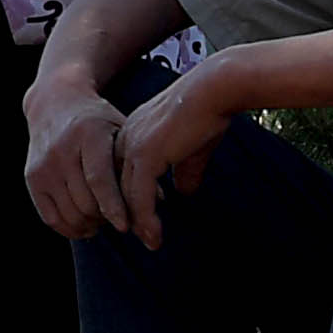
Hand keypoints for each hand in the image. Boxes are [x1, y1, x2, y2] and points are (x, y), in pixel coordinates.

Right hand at [21, 74, 137, 240]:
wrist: (54, 103)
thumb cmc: (98, 122)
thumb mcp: (120, 132)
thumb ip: (135, 165)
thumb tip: (156, 201)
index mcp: (87, 134)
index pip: (99, 180)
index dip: (114, 207)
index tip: (125, 226)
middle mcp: (60, 149)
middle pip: (85, 201)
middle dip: (105, 218)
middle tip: (120, 218)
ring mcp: (43, 165)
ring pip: (69, 213)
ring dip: (90, 224)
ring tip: (103, 219)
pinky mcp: (31, 178)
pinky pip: (50, 217)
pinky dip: (69, 228)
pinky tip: (85, 225)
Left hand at [107, 66, 238, 247]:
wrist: (215, 90)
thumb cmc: (209, 113)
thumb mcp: (192, 147)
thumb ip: (184, 169)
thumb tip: (184, 192)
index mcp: (133, 134)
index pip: (122, 173)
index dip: (130, 198)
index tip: (142, 219)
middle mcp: (126, 139)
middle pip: (117, 186)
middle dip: (128, 214)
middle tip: (143, 236)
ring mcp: (132, 147)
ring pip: (124, 195)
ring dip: (137, 223)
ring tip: (151, 241)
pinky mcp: (145, 155)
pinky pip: (137, 196)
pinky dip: (145, 219)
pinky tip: (154, 234)